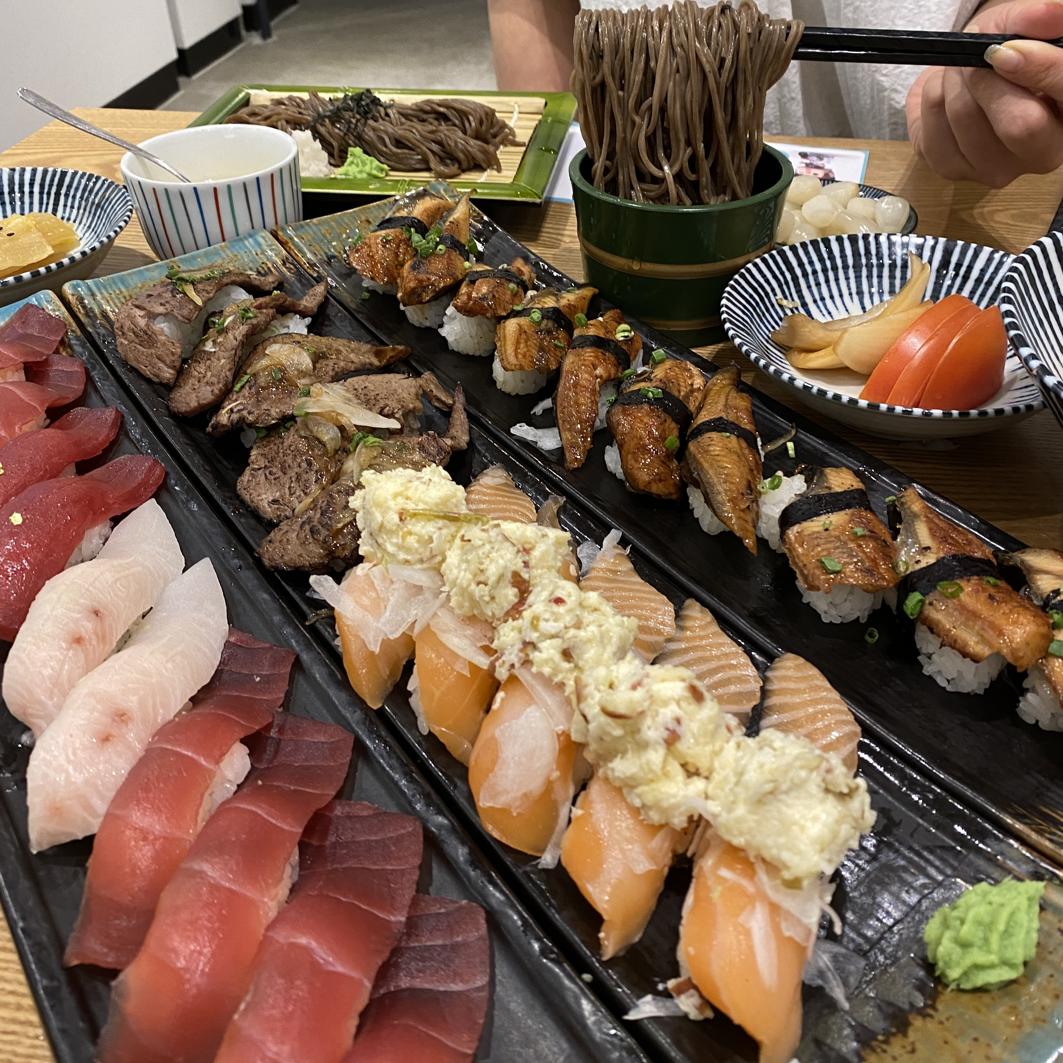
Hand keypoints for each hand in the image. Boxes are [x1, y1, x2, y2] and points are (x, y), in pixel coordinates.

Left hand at [906, 0, 1062, 186]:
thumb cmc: (1004, 52)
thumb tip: (1055, 11)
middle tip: (976, 57)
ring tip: (960, 70)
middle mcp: (1043, 152)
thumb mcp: (1021, 26)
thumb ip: (1038, 18)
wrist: (963, 81)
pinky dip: (931, 97)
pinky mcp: (953, 171)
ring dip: (954, 80)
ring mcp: (997, 169)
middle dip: (987, 77)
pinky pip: (934, 129)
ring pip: (967, 118)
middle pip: (1020, 124)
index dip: (1039, 66)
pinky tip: (945, 93)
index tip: (1006, 48)